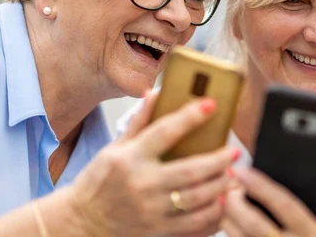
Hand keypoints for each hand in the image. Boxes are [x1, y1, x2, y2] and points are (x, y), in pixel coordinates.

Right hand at [67, 91, 237, 236]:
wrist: (80, 224)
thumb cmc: (98, 182)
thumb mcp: (113, 148)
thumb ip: (139, 122)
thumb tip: (155, 93)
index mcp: (130, 158)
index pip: (164, 132)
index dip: (190, 117)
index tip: (211, 105)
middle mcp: (141, 184)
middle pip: (190, 171)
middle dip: (218, 160)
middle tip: (235, 151)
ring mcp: (150, 211)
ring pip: (196, 199)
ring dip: (220, 186)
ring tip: (232, 174)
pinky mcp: (157, 232)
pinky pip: (193, 225)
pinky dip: (213, 214)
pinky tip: (222, 202)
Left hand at [221, 156, 315, 236]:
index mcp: (312, 233)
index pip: (284, 205)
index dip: (262, 186)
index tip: (243, 171)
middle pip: (255, 224)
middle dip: (236, 203)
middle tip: (227, 187)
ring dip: (228, 220)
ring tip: (223, 201)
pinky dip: (231, 234)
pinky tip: (227, 223)